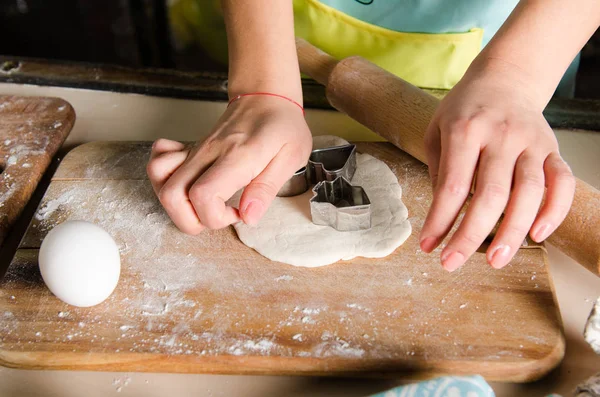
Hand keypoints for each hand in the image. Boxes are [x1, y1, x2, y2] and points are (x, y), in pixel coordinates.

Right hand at [146, 95, 311, 233]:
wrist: (266, 96)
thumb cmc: (282, 126)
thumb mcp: (291, 157)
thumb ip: (266, 189)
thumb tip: (248, 217)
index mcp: (237, 157)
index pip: (203, 196)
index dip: (216, 218)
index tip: (238, 213)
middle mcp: (209, 153)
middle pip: (172, 195)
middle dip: (191, 221)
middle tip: (220, 215)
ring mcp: (196, 150)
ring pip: (159, 181)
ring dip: (176, 204)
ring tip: (204, 205)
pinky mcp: (189, 150)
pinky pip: (158, 163)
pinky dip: (163, 179)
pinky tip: (189, 184)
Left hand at [419, 60, 574, 270]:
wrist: (506, 78)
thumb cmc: (465, 109)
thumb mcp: (437, 131)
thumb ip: (439, 171)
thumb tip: (443, 217)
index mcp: (466, 130)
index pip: (453, 185)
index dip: (440, 220)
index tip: (428, 246)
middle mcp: (501, 136)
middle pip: (491, 195)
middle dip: (470, 236)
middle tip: (453, 263)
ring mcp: (531, 142)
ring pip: (529, 193)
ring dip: (513, 232)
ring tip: (495, 260)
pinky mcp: (553, 149)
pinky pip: (562, 183)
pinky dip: (555, 211)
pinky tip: (538, 235)